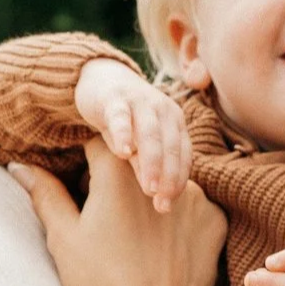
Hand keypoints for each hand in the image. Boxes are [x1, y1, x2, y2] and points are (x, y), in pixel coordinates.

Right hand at [12, 143, 223, 285]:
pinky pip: (194, 207)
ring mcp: (195, 196)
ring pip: (165, 182)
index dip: (87, 163)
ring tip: (139, 238)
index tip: (84, 188)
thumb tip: (20, 166)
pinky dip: (180, 219)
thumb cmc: (100, 283)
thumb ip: (45, 193)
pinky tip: (165, 247)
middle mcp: (161, 174)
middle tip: (110, 220)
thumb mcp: (64, 238)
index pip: (100, 143)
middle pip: (136, 162)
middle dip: (121, 181)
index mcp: (119, 172)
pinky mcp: (215, 219)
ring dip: (152, 197)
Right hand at [74, 56, 191, 211]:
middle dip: (168, 177)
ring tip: (148, 187)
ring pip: (150, 133)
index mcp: (175, 123)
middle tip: (162, 205)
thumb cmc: (125, 121)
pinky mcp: (115, 98)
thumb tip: (159, 202)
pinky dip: (124, 134)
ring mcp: (141, 102)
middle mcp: (163, 110)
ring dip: (152, 162)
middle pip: (171, 147)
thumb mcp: (137, 145)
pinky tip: (122, 153)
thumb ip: (146, 167)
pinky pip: (121, 117)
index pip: (183, 155)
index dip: (178, 181)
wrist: (101, 80)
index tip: (169, 205)